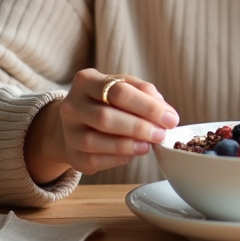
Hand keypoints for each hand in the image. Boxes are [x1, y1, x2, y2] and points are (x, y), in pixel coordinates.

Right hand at [24, 69, 177, 183]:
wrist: (77, 122)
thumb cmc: (108, 102)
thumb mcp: (125, 87)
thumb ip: (146, 95)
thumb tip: (167, 114)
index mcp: (87, 80)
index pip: (119, 92)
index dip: (148, 107)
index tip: (170, 119)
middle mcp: (72, 104)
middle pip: (105, 117)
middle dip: (139, 128)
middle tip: (161, 135)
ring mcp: (69, 131)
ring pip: (95, 141)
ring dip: (127, 145)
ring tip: (148, 146)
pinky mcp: (72, 154)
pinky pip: (94, 160)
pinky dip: (117, 158)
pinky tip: (132, 154)